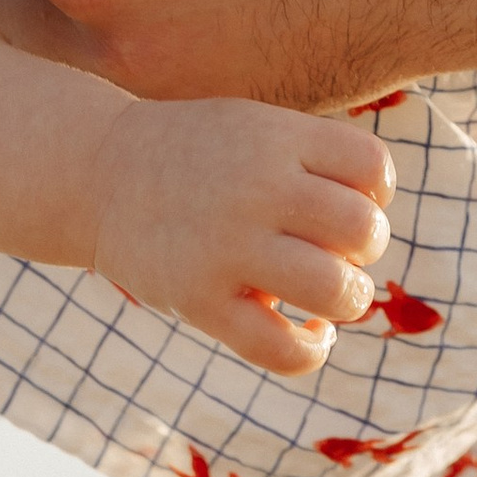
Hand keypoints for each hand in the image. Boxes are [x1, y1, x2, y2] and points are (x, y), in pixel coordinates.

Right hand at [94, 96, 394, 375]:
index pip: (374, 167)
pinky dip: (311, 350)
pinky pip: (283, 348)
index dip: (377, 194)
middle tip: (336, 251)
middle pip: (365, 230)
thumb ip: (315, 161)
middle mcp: (259, 187)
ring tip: (329, 296)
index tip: (350, 202)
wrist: (98, 173)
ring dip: (348, 300)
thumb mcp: (256, 127)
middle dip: (366, 249)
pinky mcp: (200, 300)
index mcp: (277, 137)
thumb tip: (374, 229)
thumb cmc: (196, 154)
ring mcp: (228, 245)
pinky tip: (308, 333)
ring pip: (337, 291)